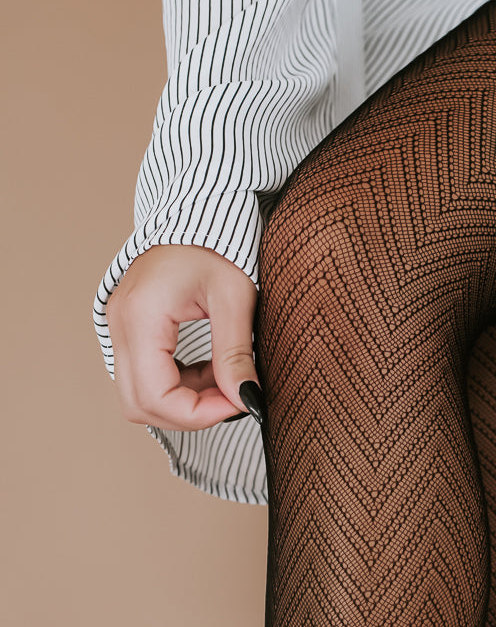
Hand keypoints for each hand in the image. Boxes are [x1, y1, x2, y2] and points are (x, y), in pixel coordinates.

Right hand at [106, 245, 260, 429]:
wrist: (201, 212)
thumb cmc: (218, 244)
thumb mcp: (235, 298)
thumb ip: (235, 353)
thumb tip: (245, 400)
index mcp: (140, 316)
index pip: (156, 396)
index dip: (198, 414)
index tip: (238, 404)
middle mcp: (119, 324)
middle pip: (140, 404)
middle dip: (189, 414)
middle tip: (233, 398)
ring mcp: (119, 327)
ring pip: (140, 396)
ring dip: (184, 401)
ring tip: (224, 380)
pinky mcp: (129, 329)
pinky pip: (145, 377)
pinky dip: (178, 386)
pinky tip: (210, 371)